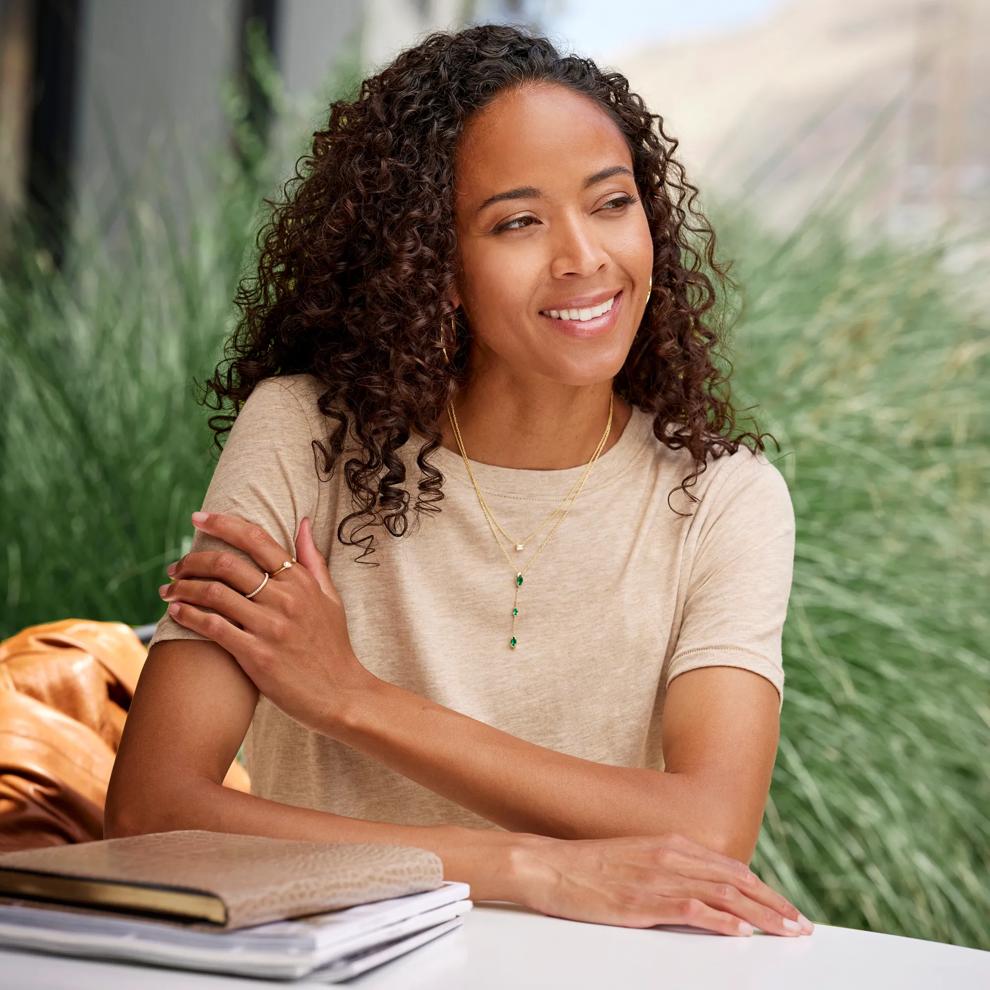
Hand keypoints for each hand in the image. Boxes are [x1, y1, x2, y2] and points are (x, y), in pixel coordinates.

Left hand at [160, 511, 379, 734]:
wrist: (340, 693)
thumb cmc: (333, 645)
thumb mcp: (329, 597)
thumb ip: (312, 559)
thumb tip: (301, 522)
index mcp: (301, 581)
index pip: (257, 539)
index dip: (223, 523)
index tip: (199, 518)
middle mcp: (285, 599)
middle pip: (228, 564)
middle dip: (193, 560)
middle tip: (175, 567)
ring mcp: (270, 627)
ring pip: (215, 593)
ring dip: (183, 588)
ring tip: (168, 590)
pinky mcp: (256, 655)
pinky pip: (213, 627)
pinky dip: (188, 615)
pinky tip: (174, 612)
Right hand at [510, 832, 813, 936]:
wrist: (546, 865)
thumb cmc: (586, 867)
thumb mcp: (635, 860)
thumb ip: (669, 870)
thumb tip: (701, 891)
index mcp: (670, 845)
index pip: (730, 869)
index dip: (763, 890)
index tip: (786, 908)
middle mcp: (669, 856)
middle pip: (735, 882)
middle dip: (773, 905)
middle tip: (801, 925)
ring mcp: (656, 878)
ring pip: (721, 896)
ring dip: (759, 915)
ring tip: (786, 931)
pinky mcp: (641, 901)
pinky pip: (689, 909)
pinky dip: (720, 921)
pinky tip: (740, 932)